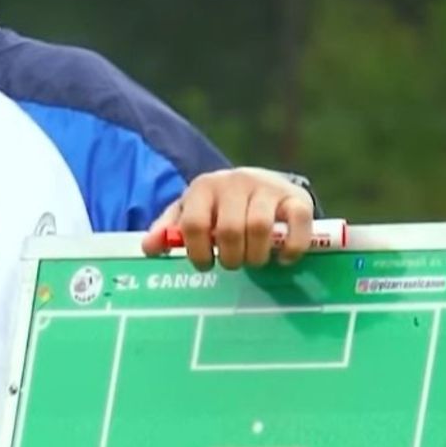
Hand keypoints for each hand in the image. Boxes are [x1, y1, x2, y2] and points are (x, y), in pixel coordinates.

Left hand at [142, 167, 314, 269]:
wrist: (261, 182)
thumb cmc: (218, 205)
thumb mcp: (190, 211)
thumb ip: (169, 229)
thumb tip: (148, 248)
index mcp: (204, 187)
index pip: (194, 223)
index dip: (198, 252)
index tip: (206, 265)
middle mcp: (235, 182)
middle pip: (229, 230)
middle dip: (230, 257)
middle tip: (233, 264)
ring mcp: (267, 188)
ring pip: (259, 227)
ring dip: (255, 256)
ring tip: (254, 261)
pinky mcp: (296, 198)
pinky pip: (297, 223)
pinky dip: (291, 248)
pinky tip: (282, 259)